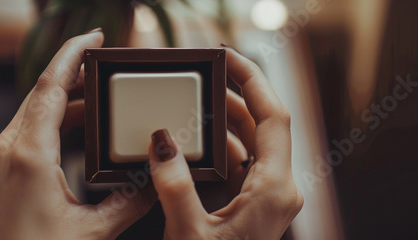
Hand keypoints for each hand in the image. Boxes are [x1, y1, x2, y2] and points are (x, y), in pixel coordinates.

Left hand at [0, 30, 155, 239]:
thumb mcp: (94, 230)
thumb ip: (131, 201)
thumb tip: (157, 179)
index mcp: (30, 155)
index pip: (51, 86)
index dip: (73, 54)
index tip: (95, 37)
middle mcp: (12, 147)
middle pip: (45, 90)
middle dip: (76, 71)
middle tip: (108, 64)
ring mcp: (8, 155)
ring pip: (39, 106)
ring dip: (69, 94)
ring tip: (101, 90)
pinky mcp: (11, 165)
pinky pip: (36, 125)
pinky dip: (60, 114)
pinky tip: (83, 120)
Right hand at [148, 47, 303, 239]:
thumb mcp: (188, 232)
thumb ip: (173, 184)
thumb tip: (161, 141)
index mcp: (274, 191)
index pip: (274, 117)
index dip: (253, 81)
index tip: (228, 59)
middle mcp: (279, 188)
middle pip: (264, 124)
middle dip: (233, 98)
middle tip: (202, 79)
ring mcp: (270, 195)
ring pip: (254, 142)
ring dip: (226, 122)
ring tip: (195, 106)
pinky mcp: (257, 202)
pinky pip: (245, 161)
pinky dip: (224, 145)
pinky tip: (199, 142)